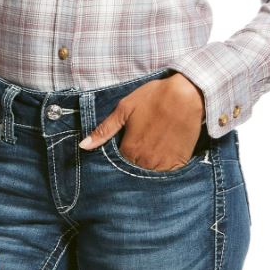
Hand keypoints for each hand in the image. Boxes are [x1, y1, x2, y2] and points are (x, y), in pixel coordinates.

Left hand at [79, 72, 205, 170]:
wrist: (186, 95)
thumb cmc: (153, 97)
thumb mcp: (124, 108)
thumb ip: (104, 130)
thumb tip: (83, 146)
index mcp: (129, 149)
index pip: (118, 163)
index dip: (121, 154)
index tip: (128, 143)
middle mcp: (145, 161)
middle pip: (134, 170)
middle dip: (134, 161)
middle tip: (142, 144)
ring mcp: (163, 164)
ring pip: (150, 174)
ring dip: (149, 166)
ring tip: (153, 149)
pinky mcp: (179, 163)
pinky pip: (168, 175)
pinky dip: (165, 168)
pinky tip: (165, 154)